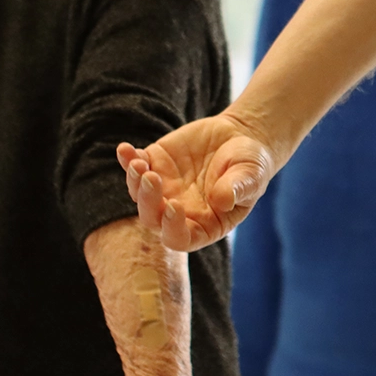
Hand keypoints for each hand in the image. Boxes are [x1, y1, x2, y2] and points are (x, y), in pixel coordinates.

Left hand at [118, 114, 277, 251]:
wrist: (240, 137)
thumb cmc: (251, 165)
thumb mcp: (251, 175)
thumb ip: (237, 189)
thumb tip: (222, 201)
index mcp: (204, 225)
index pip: (181, 238)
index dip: (173, 228)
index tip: (174, 206)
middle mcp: (179, 212)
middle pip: (152, 218)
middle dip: (148, 201)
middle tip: (152, 178)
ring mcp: (164, 189)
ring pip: (139, 194)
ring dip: (134, 181)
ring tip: (139, 163)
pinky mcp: (156, 164)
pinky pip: (136, 165)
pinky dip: (127, 159)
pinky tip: (125, 149)